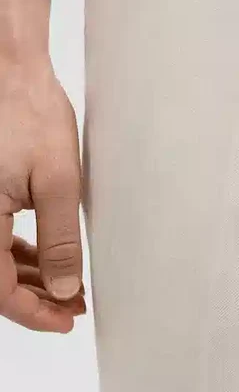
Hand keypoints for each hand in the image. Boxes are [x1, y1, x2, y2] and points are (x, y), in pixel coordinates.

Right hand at [0, 58, 86, 331]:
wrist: (11, 70)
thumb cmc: (30, 113)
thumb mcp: (57, 179)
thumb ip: (61, 239)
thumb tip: (65, 288)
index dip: (34, 313)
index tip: (67, 321)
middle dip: (35, 298)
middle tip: (74, 307)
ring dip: (29, 277)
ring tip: (69, 286)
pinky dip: (19, 252)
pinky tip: (48, 258)